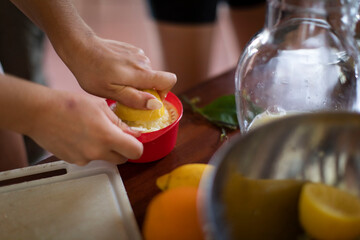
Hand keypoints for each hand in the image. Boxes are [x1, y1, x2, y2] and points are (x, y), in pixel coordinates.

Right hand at [28, 90, 142, 165]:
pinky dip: (90, 150)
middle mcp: (97, 152)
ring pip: (105, 158)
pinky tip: (80, 136)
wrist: (39, 112)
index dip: (137, 146)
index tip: (133, 139)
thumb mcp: (100, 106)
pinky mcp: (73, 161)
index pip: (135, 152)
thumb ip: (119, 122)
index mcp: (107, 137)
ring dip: (105, 149)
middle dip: (122, 149)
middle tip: (115, 135)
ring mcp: (84, 159)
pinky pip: (89, 158)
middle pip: (122, 159)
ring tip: (92, 131)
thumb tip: (133, 133)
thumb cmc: (68, 105)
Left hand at [63, 35, 176, 108]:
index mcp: (141, 74)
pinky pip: (138, 66)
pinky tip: (114, 71)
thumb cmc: (92, 72)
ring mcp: (138, 54)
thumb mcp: (110, 92)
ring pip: (146, 73)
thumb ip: (135, 98)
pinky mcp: (131, 50)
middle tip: (123, 93)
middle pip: (156, 79)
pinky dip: (131, 72)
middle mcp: (143, 62)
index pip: (169, 80)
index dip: (164, 92)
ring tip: (115, 81)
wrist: (79, 47)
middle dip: (145, 90)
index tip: (149, 98)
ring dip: (136, 81)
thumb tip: (156, 104)